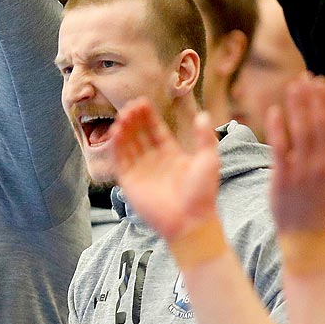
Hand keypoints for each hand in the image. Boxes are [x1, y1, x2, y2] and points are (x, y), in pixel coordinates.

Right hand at [108, 98, 221, 243]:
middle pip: (139, 134)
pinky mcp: (129, 183)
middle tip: (130, 106)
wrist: (192, 220)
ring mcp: (140, 171)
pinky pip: (119, 161)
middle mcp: (154, 161)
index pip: (155, 130)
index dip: (148, 116)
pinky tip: (116, 132)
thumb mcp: (209, 160)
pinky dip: (115, 146)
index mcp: (171, 154)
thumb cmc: (203, 193)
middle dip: (134, 120)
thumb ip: (204, 137)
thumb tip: (203, 114)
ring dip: (124, 130)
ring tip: (123, 116)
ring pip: (127, 145)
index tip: (142, 102)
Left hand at [264, 74, 324, 234]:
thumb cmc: (323, 205)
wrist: (306, 235)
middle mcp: (324, 164)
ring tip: (292, 85)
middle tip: (305, 76)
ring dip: (298, 106)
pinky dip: (278, 128)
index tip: (320, 81)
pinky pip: (281, 148)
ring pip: (302, 132)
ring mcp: (304, 170)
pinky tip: (274, 111)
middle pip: (319, 124)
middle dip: (313, 98)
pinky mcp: (283, 177)